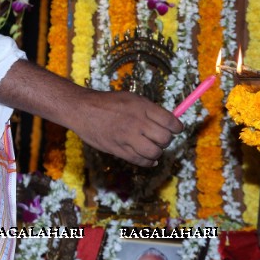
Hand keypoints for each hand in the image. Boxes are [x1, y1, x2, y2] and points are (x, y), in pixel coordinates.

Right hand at [68, 90, 183, 166]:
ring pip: (154, 152)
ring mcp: (127, 137)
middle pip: (164, 138)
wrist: (82, 110)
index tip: (176, 129)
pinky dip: (148, 161)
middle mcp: (137, 122)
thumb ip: (149, 110)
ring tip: (152, 147)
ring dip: (157, 152)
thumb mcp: (131, 98)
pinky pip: (140, 161)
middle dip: (166, 140)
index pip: (170, 121)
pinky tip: (148, 158)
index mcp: (142, 107)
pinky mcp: (119, 149)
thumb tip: (169, 122)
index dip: (177, 127)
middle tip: (161, 138)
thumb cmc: (108, 103)